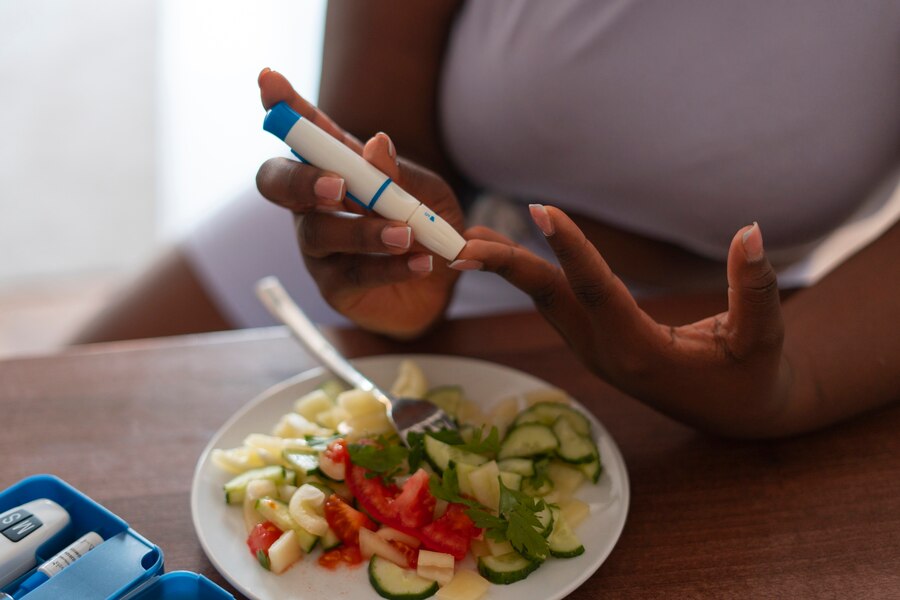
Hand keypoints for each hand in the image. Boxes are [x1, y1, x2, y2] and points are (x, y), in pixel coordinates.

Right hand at [255, 69, 464, 338]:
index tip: (269, 80)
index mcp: (336, 167)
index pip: (305, 132)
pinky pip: (352, 274)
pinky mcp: (334, 286)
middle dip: (301, 179)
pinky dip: (388, 266)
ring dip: (363, 231)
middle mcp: (314, 204)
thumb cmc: (428, 228)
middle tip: (338, 186)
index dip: (284, 107)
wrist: (445, 286)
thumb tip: (376, 144)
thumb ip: (400, 173)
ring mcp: (319, 247)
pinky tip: (421, 263)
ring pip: (318, 232)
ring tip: (407, 234)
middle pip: (277, 182)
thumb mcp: (428, 193)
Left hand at [459, 205, 797, 437]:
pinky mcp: (593, 345)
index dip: (570, 249)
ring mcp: (595, 352)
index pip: (598, 291)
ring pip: (545, 302)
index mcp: (643, 352)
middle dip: (508, 267)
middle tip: (464, 239)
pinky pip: (555, 305)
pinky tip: (506, 254)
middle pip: (551, 299)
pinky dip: (528, 277)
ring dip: (509, 270)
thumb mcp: (764, 337)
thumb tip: (751, 230)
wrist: (735, 416)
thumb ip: (756, 287)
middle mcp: (607, 353)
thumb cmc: (752, 376)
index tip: (540, 211)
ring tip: (472, 236)